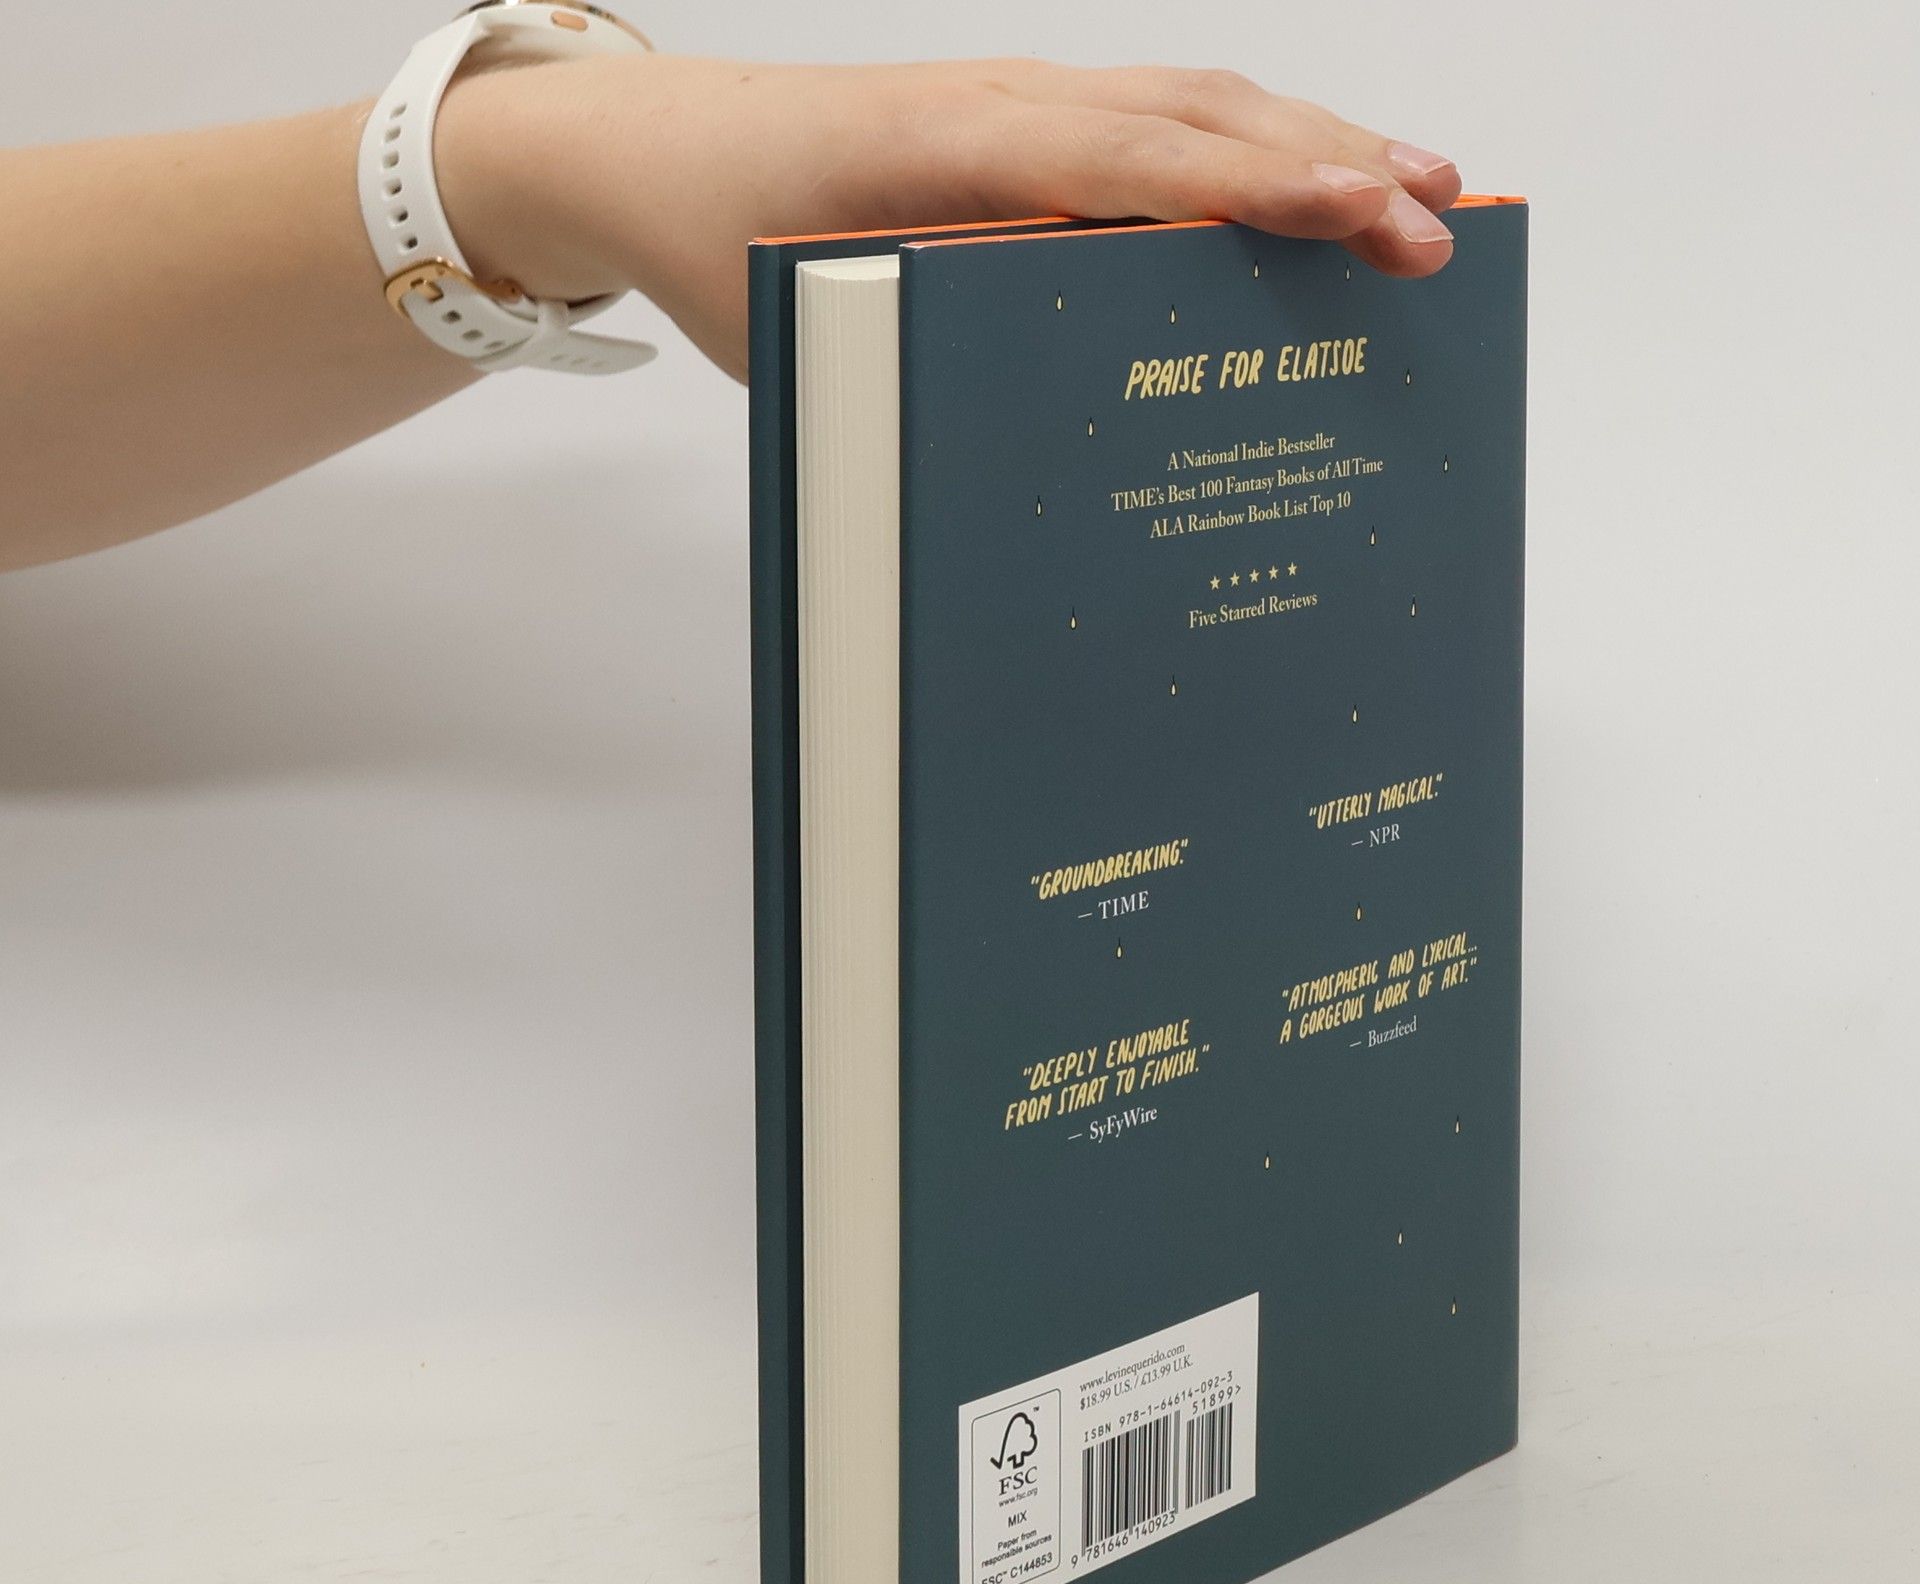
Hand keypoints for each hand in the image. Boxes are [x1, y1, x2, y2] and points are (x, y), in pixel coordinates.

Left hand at [437, 56, 1462, 380]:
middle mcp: (1011, 107)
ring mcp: (1025, 106)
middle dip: (1336, 166)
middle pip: (1206, 116)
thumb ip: (935, 348)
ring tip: (1419, 190)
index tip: (1365, 215)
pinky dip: (1248, 149)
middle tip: (1444, 223)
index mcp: (961, 148)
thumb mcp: (819, 320)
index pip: (1145, 161)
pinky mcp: (1026, 126)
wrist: (655, 155)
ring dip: (1314, 142)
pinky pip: (1159, 123)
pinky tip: (1304, 183)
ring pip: (1198, 106)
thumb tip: (1050, 417)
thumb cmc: (724, 235)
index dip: (1263, 190)